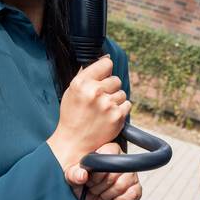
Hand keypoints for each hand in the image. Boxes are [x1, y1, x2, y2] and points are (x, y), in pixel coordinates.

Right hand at [47, 56, 129, 185]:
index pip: (106, 64)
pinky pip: (127, 104)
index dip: (105, 71)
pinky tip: (108, 116)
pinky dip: (120, 110)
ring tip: (102, 110)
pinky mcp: (117, 117)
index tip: (102, 78)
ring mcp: (107, 104)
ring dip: (115, 100)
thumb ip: (88, 73)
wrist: (74, 142)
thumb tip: (106, 57)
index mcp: (81, 83)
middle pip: (116, 79)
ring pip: (122, 93)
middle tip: (99, 100)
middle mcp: (95, 92)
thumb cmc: (73, 115)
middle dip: (109, 88)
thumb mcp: (72, 90)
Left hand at [79, 144, 141, 199]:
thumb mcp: (72, 179)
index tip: (89, 179)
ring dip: (108, 194)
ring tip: (102, 194)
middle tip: (93, 188)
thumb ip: (73, 174)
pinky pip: (132, 195)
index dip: (98, 171)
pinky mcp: (135, 190)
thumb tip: (82, 175)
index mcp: (107, 151)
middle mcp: (122, 160)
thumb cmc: (81, 187)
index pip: (109, 154)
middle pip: (115, 172)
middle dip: (100, 185)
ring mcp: (131, 175)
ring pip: (122, 185)